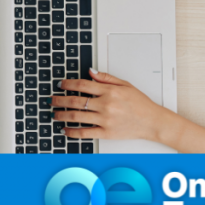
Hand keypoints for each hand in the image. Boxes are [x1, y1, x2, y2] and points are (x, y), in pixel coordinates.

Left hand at [51, 69, 174, 141]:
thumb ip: (106, 78)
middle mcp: (106, 105)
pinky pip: (85, 132)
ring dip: (62, 114)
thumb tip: (90, 71)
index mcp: (110, 91)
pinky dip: (72, 132)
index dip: (68, 84)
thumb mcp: (125, 85)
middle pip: (76, 101)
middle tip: (52, 100)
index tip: (61, 85)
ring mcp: (105, 120)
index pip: (83, 85)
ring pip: (77, 116)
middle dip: (60, 100)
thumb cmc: (141, 104)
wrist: (153, 122)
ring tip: (55, 113)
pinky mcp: (106, 133)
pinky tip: (65, 130)